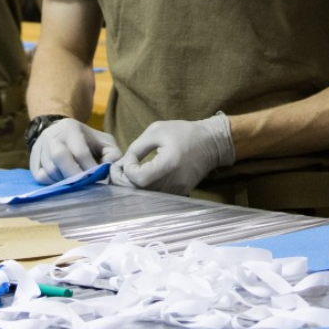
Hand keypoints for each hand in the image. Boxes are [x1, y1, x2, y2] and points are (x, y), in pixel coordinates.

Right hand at [29, 118, 121, 183]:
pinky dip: (54, 183)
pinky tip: (64, 181)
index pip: (80, 151)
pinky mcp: (33, 163)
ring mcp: (39, 149)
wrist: (59, 132)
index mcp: (70, 128)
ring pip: (51, 170)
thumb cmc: (86, 140)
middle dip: (75, 175)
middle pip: (60, 157)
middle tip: (86, 185)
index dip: (90, 167)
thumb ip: (112, 154)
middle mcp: (52, 137)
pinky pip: (41, 177)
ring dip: (66, 180)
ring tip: (77, 183)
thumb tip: (108, 170)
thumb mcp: (103, 141)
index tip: (99, 178)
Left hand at [113, 112, 234, 194]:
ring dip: (132, 186)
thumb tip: (124, 164)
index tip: (129, 158)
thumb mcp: (156, 131)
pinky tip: (140, 177)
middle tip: (118, 168)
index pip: (139, 178)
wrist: (211, 143)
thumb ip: (136, 147)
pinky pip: (155, 196)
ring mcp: (177, 190)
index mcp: (169, 164)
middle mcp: (174, 182)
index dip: (127, 170)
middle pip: (139, 192)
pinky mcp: (179, 193)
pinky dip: (144, 189)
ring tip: (128, 172)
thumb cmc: (184, 133)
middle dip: (124, 181)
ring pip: (145, 197)